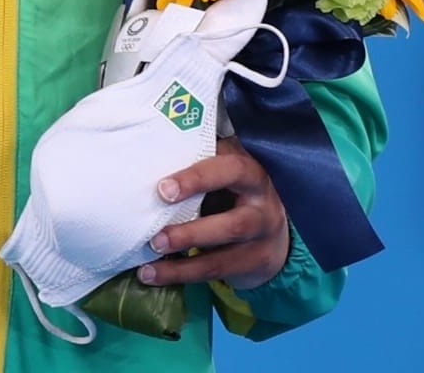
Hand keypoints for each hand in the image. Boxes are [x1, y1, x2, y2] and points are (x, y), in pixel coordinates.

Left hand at [137, 137, 289, 290]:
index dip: (198, 179)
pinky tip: (153, 274)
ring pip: (222, 259)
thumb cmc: (235, 189)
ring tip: (149, 263)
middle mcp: (262, 210)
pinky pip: (214, 273)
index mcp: (252, 176)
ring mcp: (260, 243)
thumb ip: (201, 158)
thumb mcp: (226, 170)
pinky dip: (181, 274)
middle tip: (156, 237)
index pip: (231, 171)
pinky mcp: (252, 267)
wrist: (274, 231)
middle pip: (234, 225)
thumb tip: (155, 149)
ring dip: (181, 264)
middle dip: (191, 233)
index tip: (163, 189)